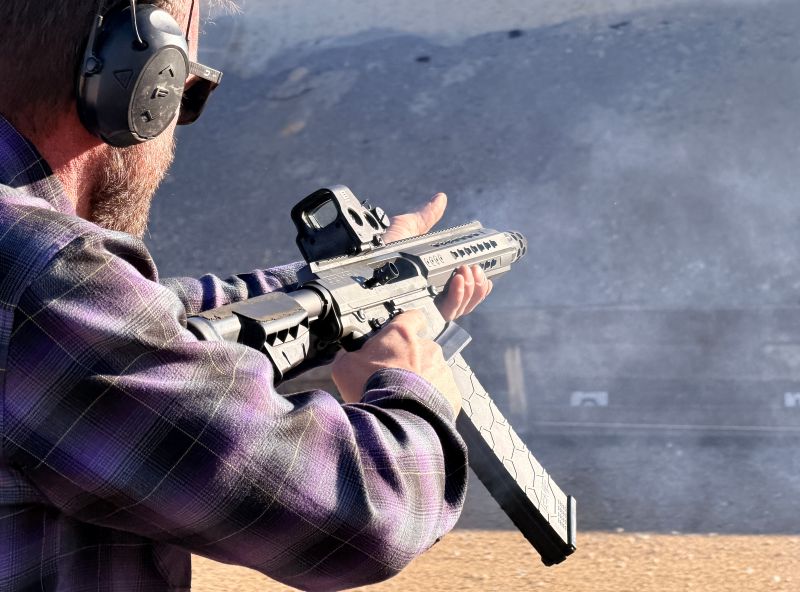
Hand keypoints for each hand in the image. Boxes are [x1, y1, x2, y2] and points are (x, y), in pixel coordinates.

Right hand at [332, 309, 460, 412]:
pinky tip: (416, 410)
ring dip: (421, 382)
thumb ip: (346, 356)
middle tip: (392, 379)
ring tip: (403, 399)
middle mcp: (428, 347)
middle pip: (420, 349)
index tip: (401, 334)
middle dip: (409, 361)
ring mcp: (443, 370)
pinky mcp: (452, 394)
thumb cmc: (371, 388)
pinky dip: (432, 401)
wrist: (397, 419)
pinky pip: (442, 394)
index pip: (411, 316)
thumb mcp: (345, 367)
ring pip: (433, 372)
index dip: (406, 324)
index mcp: (402, 335)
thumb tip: (344, 357)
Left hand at [384, 193, 491, 321]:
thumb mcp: (407, 230)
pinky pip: (445, 314)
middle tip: (476, 268)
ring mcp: (426, 309)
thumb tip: (440, 198)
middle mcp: (430, 300)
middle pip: (465, 302)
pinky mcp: (420, 316)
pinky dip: (457, 298)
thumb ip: (426, 217)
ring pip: (460, 309)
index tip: (484, 270)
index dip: (477, 283)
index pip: (463, 289)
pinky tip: (458, 282)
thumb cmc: (379, 253)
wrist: (361, 267)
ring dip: (470, 290)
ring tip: (467, 271)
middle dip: (477, 286)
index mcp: (432, 284)